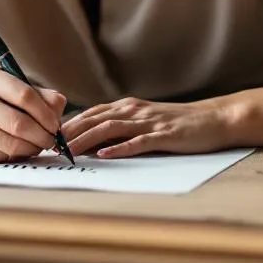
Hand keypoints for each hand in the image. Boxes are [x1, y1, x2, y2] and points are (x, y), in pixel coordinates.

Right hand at [0, 66, 66, 162]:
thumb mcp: (13, 88)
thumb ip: (41, 95)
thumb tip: (59, 108)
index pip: (25, 95)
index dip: (46, 114)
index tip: (56, 125)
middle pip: (19, 123)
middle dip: (43, 135)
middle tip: (52, 140)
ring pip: (12, 143)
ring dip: (33, 148)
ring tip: (38, 145)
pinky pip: (2, 155)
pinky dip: (17, 155)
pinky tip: (20, 150)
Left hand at [61, 97, 229, 158]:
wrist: (214, 119)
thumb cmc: (178, 123)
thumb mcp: (144, 121)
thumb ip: (120, 129)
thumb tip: (91, 144)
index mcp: (127, 107)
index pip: (90, 114)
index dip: (67, 125)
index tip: (47, 137)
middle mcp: (134, 110)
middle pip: (94, 119)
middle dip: (69, 133)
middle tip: (49, 146)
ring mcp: (149, 122)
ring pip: (110, 128)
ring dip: (86, 140)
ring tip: (68, 151)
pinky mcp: (164, 135)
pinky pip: (138, 142)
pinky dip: (119, 148)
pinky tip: (104, 155)